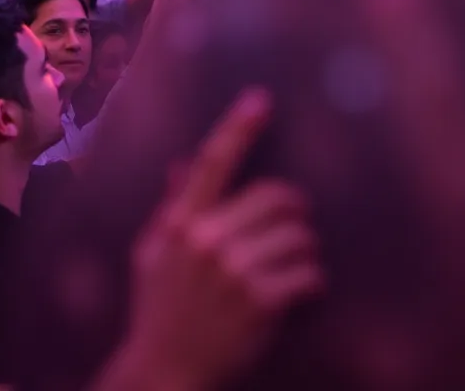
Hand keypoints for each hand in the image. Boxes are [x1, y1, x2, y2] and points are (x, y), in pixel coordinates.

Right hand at [124, 90, 321, 389]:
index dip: (238, 128)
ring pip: (300, 236)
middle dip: (294, 211)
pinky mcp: (262, 301)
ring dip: (305, 252)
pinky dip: (312, 285)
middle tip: (294, 227)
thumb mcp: (152, 256)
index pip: (212, 162)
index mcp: (180, 222)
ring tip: (293, 269)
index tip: (260, 100)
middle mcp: (207, 239)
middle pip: (277, 197)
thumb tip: (181, 164)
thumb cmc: (158, 311)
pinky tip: (301, 295)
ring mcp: (235, 270)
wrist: (165, 370)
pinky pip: (310, 275)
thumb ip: (170, 208)